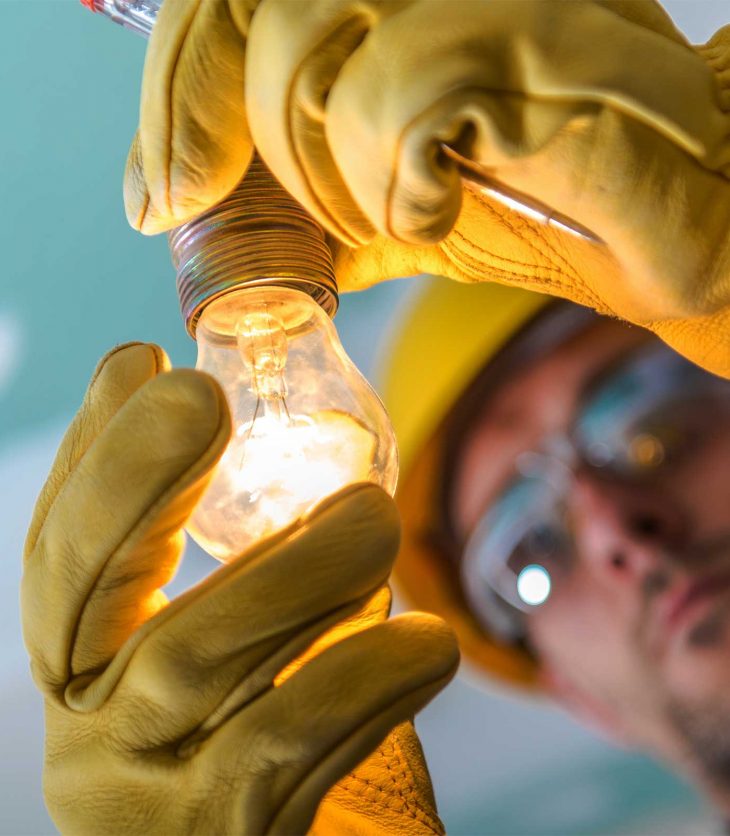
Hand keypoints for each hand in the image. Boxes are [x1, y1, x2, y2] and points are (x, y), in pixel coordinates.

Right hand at [21, 342, 458, 834]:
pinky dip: (364, 675)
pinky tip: (427, 643)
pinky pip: (292, 741)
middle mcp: (89, 735)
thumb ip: (236, 560)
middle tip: (203, 393)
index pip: (60, 558)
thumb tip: (252, 421)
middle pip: (89, 598)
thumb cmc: (261, 745)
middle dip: (138, 479)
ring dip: (293, 569)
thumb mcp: (228, 651)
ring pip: (197, 659)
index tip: (139, 364)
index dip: (95, 458)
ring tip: (373, 517)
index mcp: (82, 675)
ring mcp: (147, 799)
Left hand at [125, 0, 729, 376]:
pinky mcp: (539, 43)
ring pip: (315, 61)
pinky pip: (405, 104)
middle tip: (301, 220)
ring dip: (336, 177)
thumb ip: (316, 203)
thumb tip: (223, 229)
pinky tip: (444, 208)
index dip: (173, 92)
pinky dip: (402, 187)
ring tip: (401, 211)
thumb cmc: (541, 208)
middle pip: (252, 16)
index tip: (161, 196)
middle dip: (242, 145)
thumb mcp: (398, 208)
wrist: (670, 225)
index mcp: (386, 3)